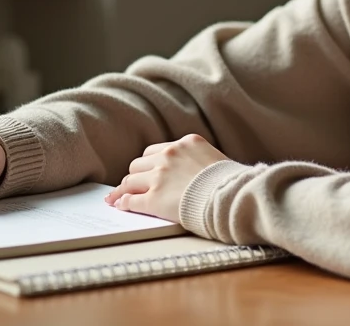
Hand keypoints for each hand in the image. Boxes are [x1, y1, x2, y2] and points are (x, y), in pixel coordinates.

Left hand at [103, 133, 229, 221]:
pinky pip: (131, 200)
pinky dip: (124, 203)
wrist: (232, 197)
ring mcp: (159, 177)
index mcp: (186, 143)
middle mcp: (169, 156)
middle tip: (130, 185)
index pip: (156, 151)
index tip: (144, 171)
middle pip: (139, 164)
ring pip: (130, 181)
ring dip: (125, 189)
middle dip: (136, 175)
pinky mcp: (154, 199)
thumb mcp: (215, 158)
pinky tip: (120, 206)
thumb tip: (192, 171)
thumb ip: (198, 159)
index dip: (148, 164)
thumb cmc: (231, 182)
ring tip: (117, 197)